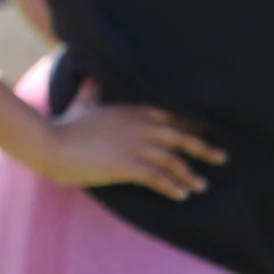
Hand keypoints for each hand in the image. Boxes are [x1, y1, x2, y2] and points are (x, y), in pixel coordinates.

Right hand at [32, 80, 225, 200]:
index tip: (206, 135)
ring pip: (172, 161)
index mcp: (132, 111)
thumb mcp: (82, 103)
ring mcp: (134, 146)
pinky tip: (181, 195)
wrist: (51, 144)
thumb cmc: (65, 124)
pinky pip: (158, 179)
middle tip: (222, 158)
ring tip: (200, 186)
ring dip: (189, 175)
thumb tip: (92, 77)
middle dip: (203, 149)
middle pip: (180, 138)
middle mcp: (139, 127)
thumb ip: (92, 91)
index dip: (191, 127)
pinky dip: (172, 187)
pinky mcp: (127, 166)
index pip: (172, 117)